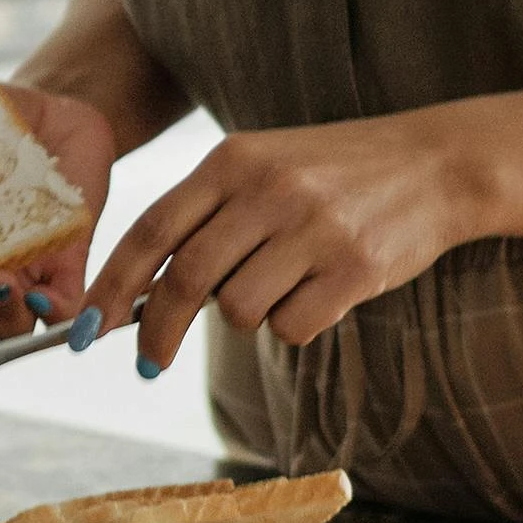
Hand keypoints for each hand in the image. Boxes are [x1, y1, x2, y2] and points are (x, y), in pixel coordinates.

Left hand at [86, 112, 475, 375]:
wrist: (434, 164)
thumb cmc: (333, 173)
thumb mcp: (263, 166)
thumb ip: (208, 214)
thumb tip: (142, 292)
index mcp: (233, 159)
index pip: (151, 230)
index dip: (111, 285)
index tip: (89, 331)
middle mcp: (269, 190)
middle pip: (185, 279)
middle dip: (157, 332)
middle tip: (149, 363)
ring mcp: (314, 229)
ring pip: (240, 310)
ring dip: (248, 316)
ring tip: (282, 286)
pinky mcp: (354, 269)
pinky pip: (293, 326)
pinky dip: (294, 325)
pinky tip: (319, 293)